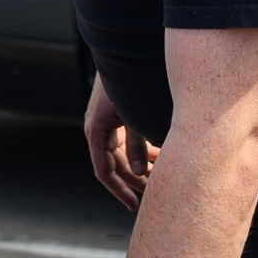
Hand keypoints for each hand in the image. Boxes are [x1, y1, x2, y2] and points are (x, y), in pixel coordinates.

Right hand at [84, 78, 155, 211]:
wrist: (123, 51)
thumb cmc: (130, 82)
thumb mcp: (135, 116)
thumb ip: (137, 146)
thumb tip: (141, 173)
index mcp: (97, 132)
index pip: (105, 172)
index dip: (120, 191)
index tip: (135, 206)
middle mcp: (97, 129)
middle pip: (115, 165)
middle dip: (135, 180)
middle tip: (155, 193)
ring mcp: (104, 122)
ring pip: (120, 153)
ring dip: (139, 165)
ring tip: (161, 175)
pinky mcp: (113, 115)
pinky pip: (123, 140)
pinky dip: (140, 149)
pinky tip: (159, 155)